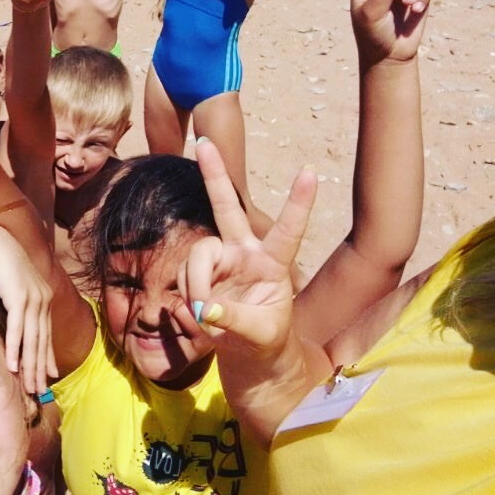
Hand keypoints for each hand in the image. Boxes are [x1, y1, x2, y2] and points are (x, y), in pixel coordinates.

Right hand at [0, 226, 57, 393]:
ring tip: (28, 385)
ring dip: (30, 364)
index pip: (47, 333)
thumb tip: (15, 318)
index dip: (48, 357)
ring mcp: (32, 297)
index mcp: (44, 297)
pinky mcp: (18, 295)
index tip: (49, 376)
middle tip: (39, 391)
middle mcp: (43, 298)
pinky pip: (17, 327)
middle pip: (42, 340)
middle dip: (40, 368)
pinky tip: (13, 365)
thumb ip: (17, 302)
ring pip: (32, 338)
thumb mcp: (12, 286)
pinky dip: (15, 347)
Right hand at [168, 139, 315, 361]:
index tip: (311, 172)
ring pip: (196, 257)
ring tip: (203, 317)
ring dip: (194, 286)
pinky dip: (186, 299)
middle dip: (213, 175)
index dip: (298, 203)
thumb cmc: (264, 340)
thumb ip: (233, 320)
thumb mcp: (260, 334)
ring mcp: (219, 261)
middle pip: (226, 208)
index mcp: (273, 264)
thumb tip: (203, 307)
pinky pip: (182, 278)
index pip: (288, 231)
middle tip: (203, 140)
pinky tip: (197, 316)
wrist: (247, 354)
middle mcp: (245, 253)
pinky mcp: (199, 273)